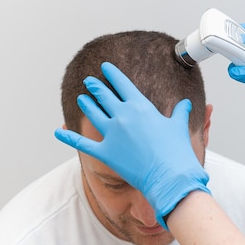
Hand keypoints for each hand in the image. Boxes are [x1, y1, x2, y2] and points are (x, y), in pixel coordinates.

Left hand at [54, 62, 209, 228]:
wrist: (170, 176)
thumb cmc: (176, 152)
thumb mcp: (179, 126)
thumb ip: (179, 112)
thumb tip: (185, 104)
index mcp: (140, 106)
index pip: (122, 84)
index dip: (113, 74)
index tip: (106, 67)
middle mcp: (123, 116)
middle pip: (104, 96)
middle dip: (95, 87)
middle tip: (89, 81)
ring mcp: (112, 134)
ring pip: (93, 114)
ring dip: (86, 105)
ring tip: (81, 99)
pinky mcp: (105, 153)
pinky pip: (82, 143)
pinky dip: (69, 137)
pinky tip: (59, 131)